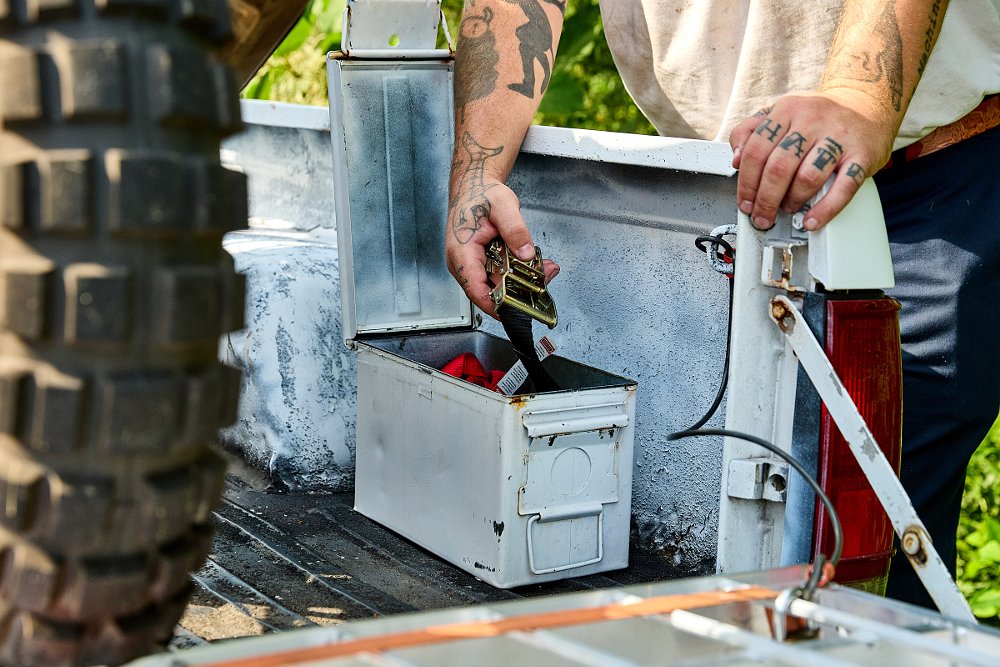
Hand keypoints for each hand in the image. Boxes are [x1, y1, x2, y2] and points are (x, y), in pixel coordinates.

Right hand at [446, 177, 558, 316]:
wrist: (472, 187)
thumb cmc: (480, 194)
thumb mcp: (503, 206)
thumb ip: (515, 230)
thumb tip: (526, 253)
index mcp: (461, 254)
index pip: (477, 291)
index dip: (498, 306)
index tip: (519, 310)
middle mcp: (463, 265)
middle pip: (490, 291)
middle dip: (519, 290)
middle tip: (545, 277)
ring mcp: (471, 267)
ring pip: (498, 285)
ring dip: (521, 281)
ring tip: (546, 269)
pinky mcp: (481, 265)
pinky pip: (500, 276)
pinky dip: (517, 273)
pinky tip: (536, 265)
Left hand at [728, 89, 895, 230]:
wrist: (866, 104)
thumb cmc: (818, 116)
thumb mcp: (780, 113)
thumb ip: (751, 132)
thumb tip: (735, 160)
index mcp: (787, 110)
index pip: (756, 150)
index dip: (746, 183)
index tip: (745, 202)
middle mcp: (812, 120)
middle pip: (779, 167)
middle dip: (765, 200)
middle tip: (762, 216)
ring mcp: (839, 137)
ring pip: (808, 177)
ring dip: (792, 201)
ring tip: (788, 210)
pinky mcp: (862, 154)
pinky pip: (843, 187)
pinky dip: (826, 209)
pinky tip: (812, 220)